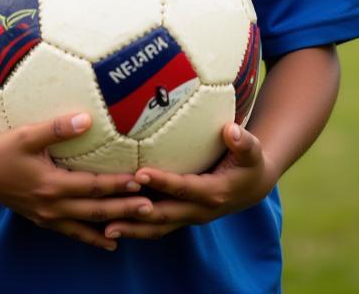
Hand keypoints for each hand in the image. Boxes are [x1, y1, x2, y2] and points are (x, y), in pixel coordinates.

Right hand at [0, 112, 154, 251]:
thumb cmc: (3, 148)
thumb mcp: (28, 134)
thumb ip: (57, 128)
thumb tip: (87, 119)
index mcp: (51, 185)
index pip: (92, 185)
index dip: (117, 184)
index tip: (140, 180)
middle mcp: (53, 205)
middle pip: (96, 210)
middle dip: (125, 209)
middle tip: (152, 209)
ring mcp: (48, 216)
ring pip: (88, 225)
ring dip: (114, 226)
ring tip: (140, 227)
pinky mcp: (44, 219)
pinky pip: (74, 232)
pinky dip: (93, 238)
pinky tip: (110, 243)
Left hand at [103, 123, 277, 240]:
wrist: (252, 187)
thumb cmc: (249, 163)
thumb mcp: (253, 151)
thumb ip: (244, 141)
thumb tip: (231, 129)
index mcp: (213, 194)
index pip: (183, 188)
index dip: (162, 182)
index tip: (140, 172)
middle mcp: (198, 211)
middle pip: (163, 215)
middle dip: (137, 214)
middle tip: (110, 210)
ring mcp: (187, 217)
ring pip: (156, 227)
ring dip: (132, 228)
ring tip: (105, 227)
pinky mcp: (179, 216)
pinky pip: (156, 226)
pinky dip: (136, 228)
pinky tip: (113, 224)